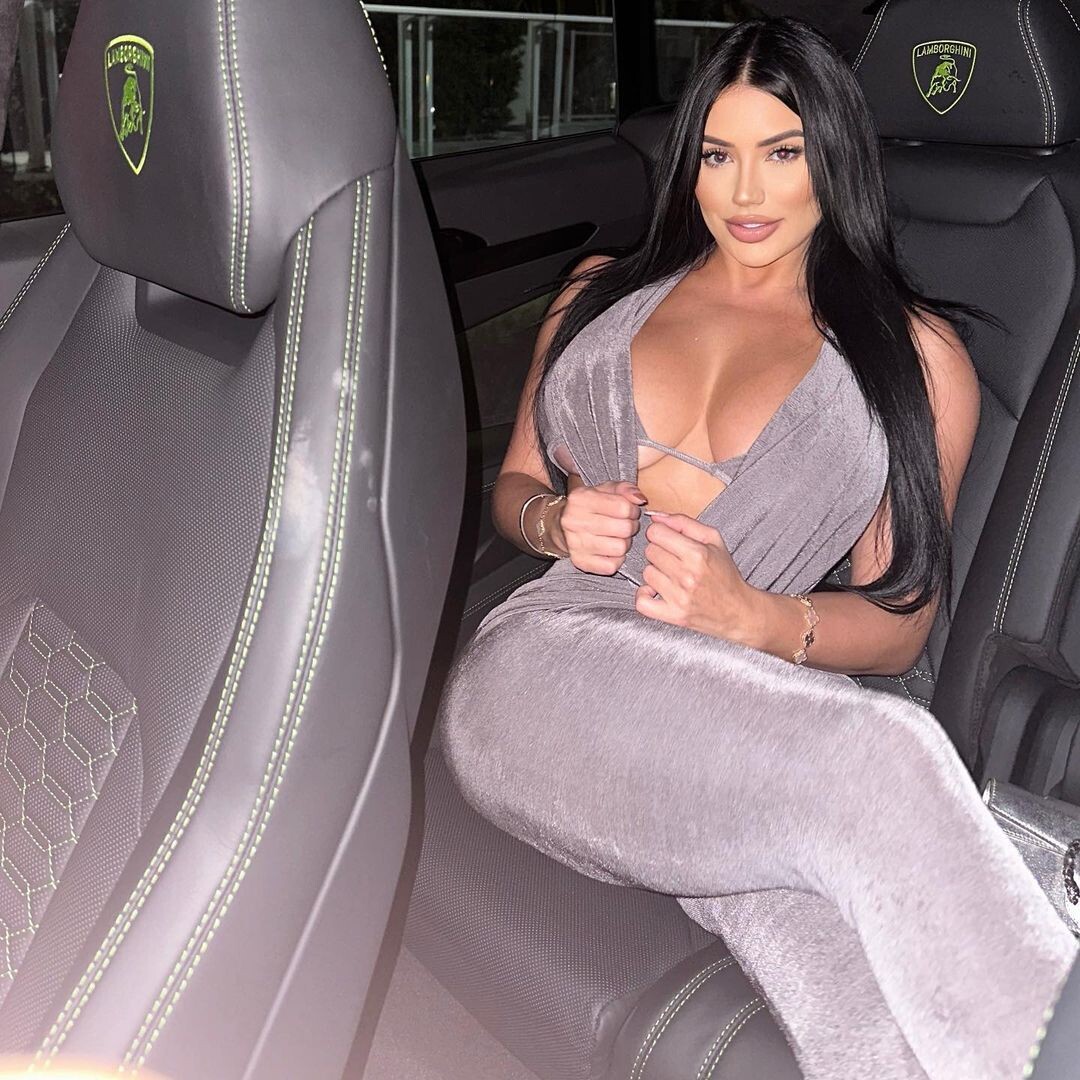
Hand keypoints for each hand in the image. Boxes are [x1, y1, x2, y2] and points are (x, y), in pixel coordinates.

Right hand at [557, 480, 645, 574]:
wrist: (561, 528)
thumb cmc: (589, 507)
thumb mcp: (604, 490)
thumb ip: (624, 489)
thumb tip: (640, 499)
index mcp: (581, 499)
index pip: (623, 507)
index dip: (633, 510)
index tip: (629, 512)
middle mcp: (574, 521)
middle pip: (624, 528)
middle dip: (630, 527)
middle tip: (625, 525)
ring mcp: (575, 544)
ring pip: (620, 548)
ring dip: (624, 543)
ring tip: (617, 537)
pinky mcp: (580, 562)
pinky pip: (612, 565)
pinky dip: (616, 559)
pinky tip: (610, 550)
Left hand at [635, 512, 759, 640]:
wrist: (737, 610)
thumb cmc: (725, 574)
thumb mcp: (713, 540)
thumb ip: (684, 523)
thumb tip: (657, 517)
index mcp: (698, 554)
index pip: (656, 533)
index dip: (661, 534)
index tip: (667, 540)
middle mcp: (687, 576)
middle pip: (650, 551)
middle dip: (660, 552)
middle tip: (673, 559)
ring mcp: (679, 597)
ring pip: (646, 573)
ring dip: (656, 573)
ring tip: (671, 576)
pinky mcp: (673, 615)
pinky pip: (642, 602)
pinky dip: (644, 595)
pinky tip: (655, 591)